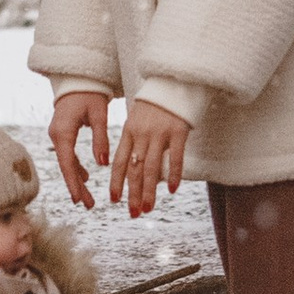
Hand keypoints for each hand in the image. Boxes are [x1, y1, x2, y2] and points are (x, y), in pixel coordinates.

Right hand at [50, 90, 110, 207]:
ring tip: (88, 198)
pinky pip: (68, 155)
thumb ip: (101, 139)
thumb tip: (103, 164)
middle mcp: (56, 135)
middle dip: (76, 187)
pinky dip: (76, 167)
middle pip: (66, 167)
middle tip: (88, 205)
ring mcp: (57, 135)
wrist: (77, 79)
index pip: (67, 163)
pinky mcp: (62, 134)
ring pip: (66, 163)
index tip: (79, 199)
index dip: (73, 182)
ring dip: (77, 179)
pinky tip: (86, 177)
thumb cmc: (90, 94)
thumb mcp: (98, 114)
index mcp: (63, 131)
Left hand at [111, 95, 189, 215]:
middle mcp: (142, 134)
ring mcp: (160, 133)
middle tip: (133, 213)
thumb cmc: (155, 103)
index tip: (114, 200)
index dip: (116, 183)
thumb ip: (135, 141)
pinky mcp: (178, 131)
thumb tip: (133, 168)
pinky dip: (173, 175)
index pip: (119, 162)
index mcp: (129, 132)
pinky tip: (172, 190)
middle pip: (134, 169)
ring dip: (149, 191)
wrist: (173, 80)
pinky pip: (175, 157)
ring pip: (151, 167)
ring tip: (148, 208)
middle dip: (133, 194)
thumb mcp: (138, 119)